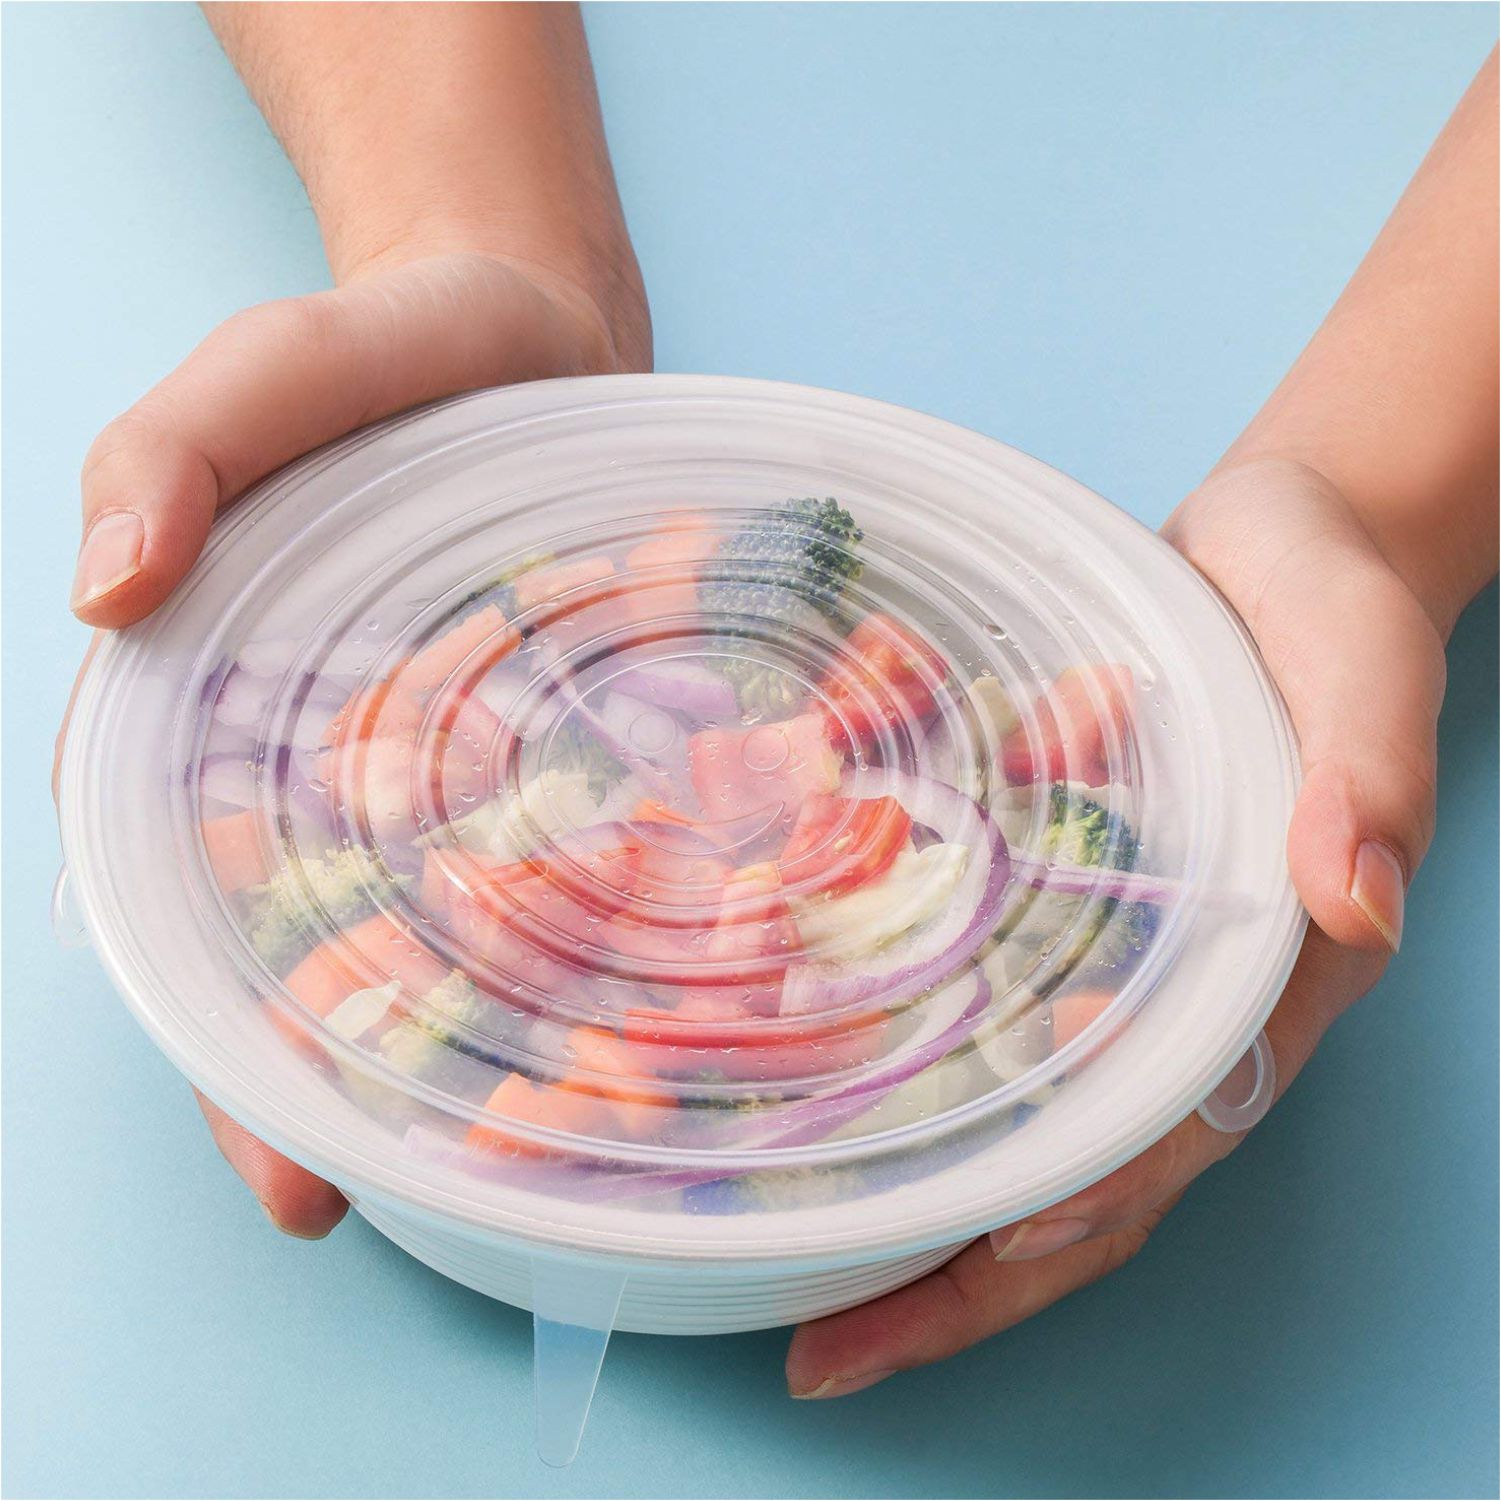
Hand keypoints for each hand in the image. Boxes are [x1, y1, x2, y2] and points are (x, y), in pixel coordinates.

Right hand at [57, 248, 648, 1236]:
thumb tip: (105, 595)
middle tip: (432, 1210)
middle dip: (364, 1095)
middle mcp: (344, 772)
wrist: (528, 322)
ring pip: (458, 932)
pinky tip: (644, 1013)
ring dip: (486, 1047)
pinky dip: (591, 929)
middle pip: (330, 962)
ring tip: (544, 1166)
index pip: (193, 913)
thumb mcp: (258, 377)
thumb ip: (170, 456)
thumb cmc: (378, 359)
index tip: (292, 1167)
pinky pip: (573, 847)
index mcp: (224, 719)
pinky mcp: (564, 735)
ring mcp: (464, 764)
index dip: (229, 1053)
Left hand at [785, 456, 1445, 1397]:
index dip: (1079, 1203)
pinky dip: (896, 1080)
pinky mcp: (1045, 912)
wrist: (1269, 552)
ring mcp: (1102, 966)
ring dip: (909, 1209)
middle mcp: (1178, 1003)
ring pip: (1008, 1123)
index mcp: (1266, 980)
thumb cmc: (1327, 609)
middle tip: (821, 1351)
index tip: (977, 1253)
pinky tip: (800, 1110)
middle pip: (1072, 1174)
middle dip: (956, 1272)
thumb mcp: (1364, 669)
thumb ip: (1368, 777)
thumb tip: (1353, 898)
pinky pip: (967, 1017)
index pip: (1169, 1130)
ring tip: (782, 1280)